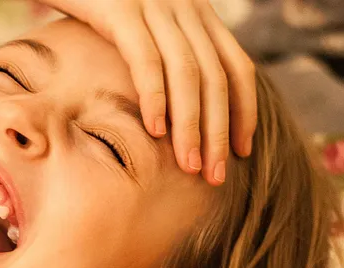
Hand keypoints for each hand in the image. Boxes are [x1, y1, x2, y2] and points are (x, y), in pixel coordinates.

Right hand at [39, 0, 256, 184]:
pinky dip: (154, 97)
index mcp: (197, 13)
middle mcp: (185, 7)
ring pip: (187, 74)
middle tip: (215, 174)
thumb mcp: (143, 24)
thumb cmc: (99, 1)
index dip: (244, 111)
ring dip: (191, 126)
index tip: (242, 151)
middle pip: (215, 78)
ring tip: (189, 166)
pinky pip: (146, 60)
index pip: (237, 67)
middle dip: (218, 132)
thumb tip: (169, 106)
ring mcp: (156, 7)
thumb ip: (163, 54)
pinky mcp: (121, 10)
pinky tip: (155, 131)